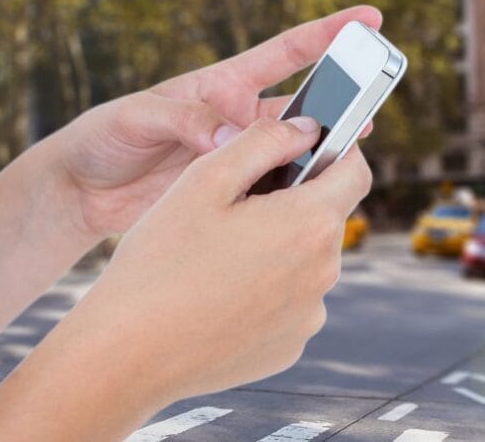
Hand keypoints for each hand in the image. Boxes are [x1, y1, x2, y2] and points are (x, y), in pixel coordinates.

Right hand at [0, 117, 372, 439]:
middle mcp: (323, 272)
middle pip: (326, 216)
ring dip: (278, 246)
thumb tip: (305, 129)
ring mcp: (309, 315)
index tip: (304, 148)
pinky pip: (289, 302)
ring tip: (218, 254)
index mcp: (310, 223)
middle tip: (236, 203)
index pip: (355, 171)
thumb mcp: (204, 179)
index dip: (334, 151)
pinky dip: (266, 291)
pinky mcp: (290, 346)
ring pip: (306, 260)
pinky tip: (218, 294)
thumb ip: (263, 141)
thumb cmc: (160, 262)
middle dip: (293, 201)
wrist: (128, 354)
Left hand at [52, 6, 381, 239]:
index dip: (328, 32)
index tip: (370, 18)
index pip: (287, 52)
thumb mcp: (140, 117)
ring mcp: (238, 155)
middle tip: (375, 100)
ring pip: (295, 150)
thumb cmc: (106, 136)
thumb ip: (188, 121)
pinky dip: (294, 191)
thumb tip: (232, 138)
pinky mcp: (230, 190)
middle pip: (304, 103)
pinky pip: (272, 187)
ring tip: (356, 155)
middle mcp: (240, 116)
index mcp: (223, 84)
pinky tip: (312, 200)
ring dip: (324, 151)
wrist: (83, 189)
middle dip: (342, 100)